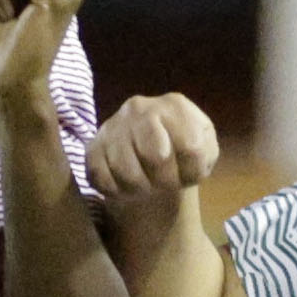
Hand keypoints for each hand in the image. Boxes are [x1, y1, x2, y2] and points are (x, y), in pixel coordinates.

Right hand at [87, 91, 219, 207]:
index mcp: (174, 105)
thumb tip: (188, 152)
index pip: (191, 147)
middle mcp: (140, 108)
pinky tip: (125, 185)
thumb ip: (204, 151)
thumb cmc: (181, 151)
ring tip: (146, 185)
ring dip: (141, 189)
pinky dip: (117, 191)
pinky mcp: (92, 147)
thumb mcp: (204, 148)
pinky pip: (103, 179)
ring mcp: (113, 126)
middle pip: (157, 158)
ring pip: (128, 173)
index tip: (188, 175)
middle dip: (165, 181)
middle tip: (165, 184)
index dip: (192, 172)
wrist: (147, 150)